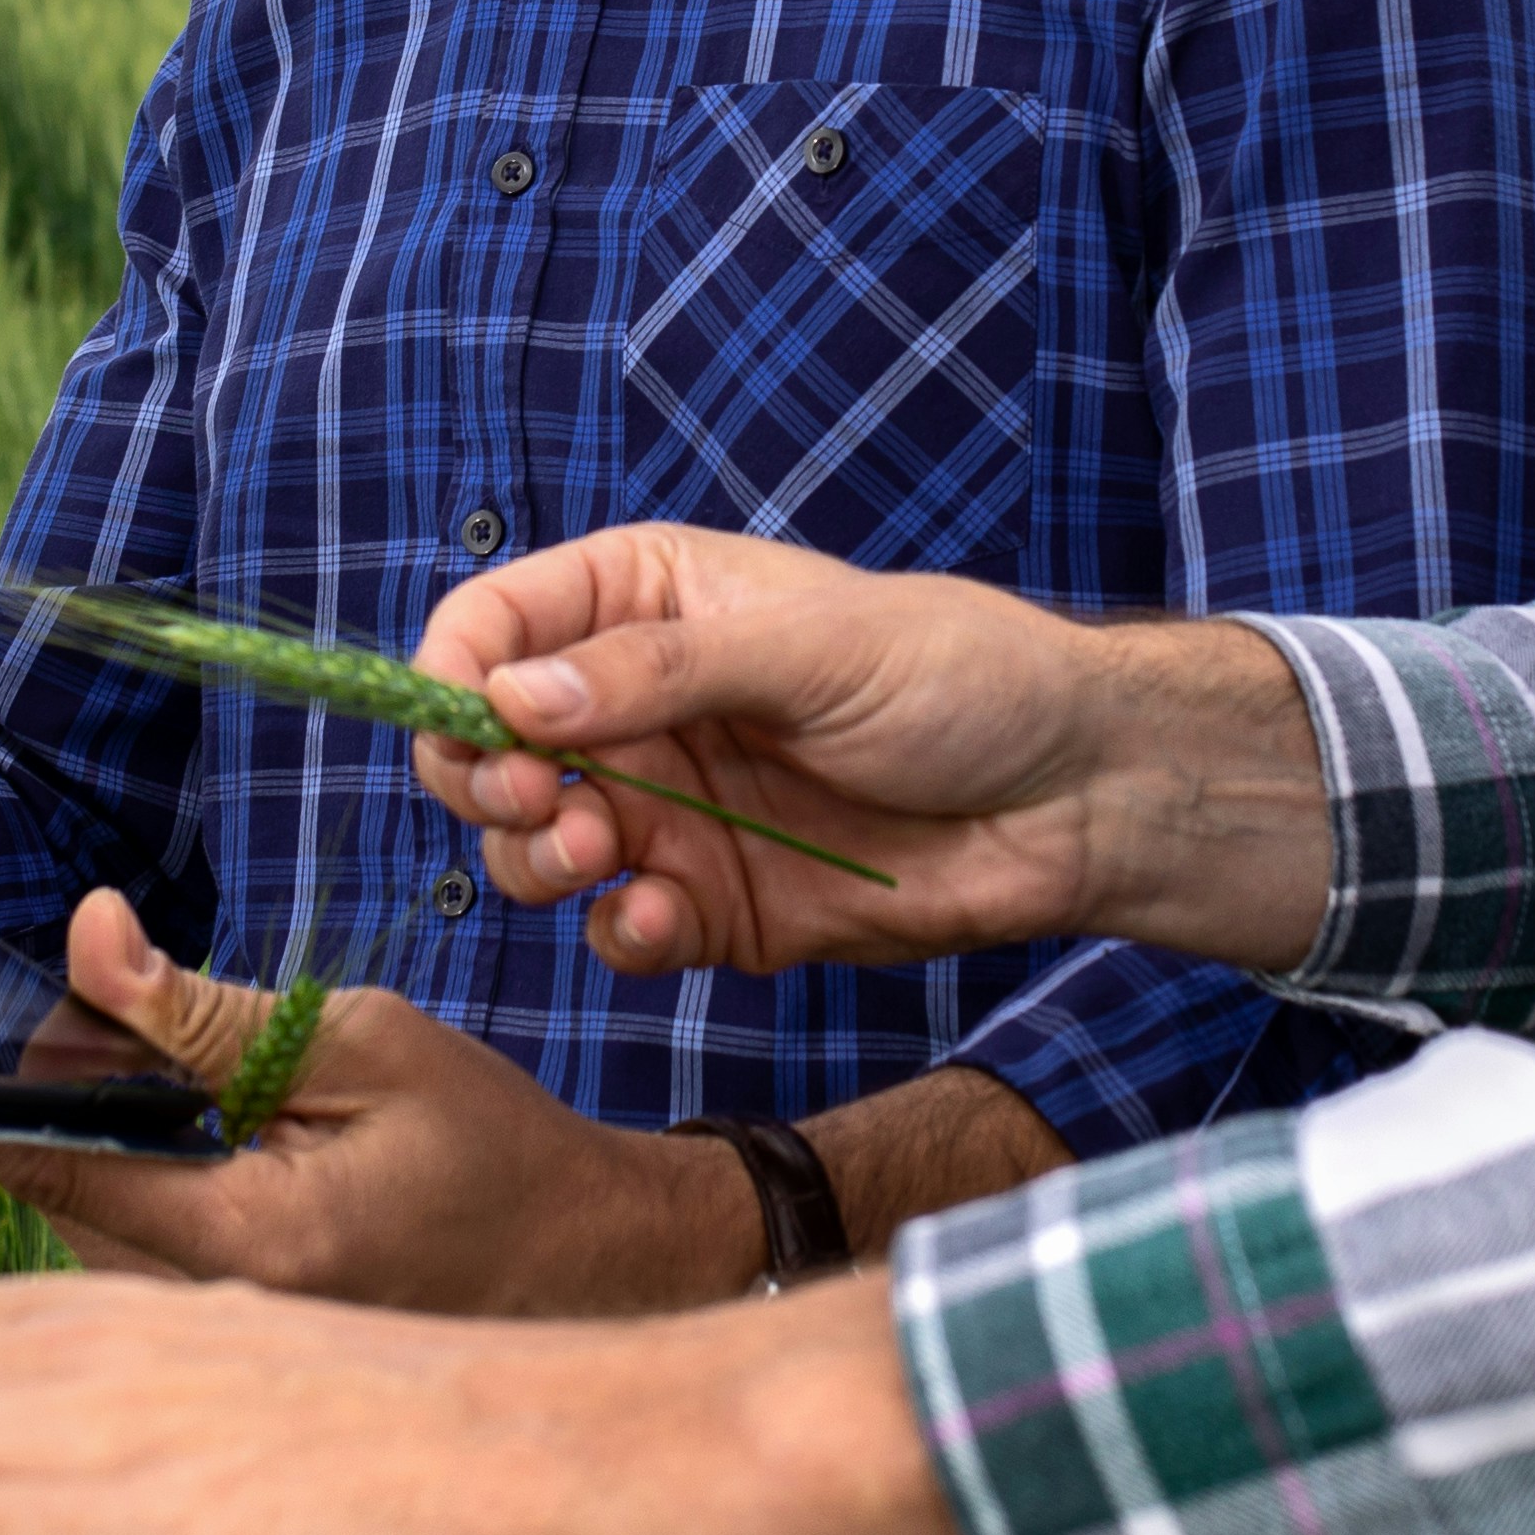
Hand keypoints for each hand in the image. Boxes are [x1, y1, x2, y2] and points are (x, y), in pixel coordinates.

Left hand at [0, 895, 764, 1314]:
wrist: (593, 1262)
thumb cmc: (492, 1144)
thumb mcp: (358, 1040)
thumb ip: (204, 1008)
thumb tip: (87, 935)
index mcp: (252, 1242)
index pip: (61, 1169)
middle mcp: (222, 1322)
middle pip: (61, 1208)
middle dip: (59, 1115)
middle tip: (99, 1026)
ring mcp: (229, 1356)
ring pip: (92, 1248)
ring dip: (100, 1162)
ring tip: (180, 1093)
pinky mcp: (240, 1361)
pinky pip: (142, 1277)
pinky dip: (143, 1207)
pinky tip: (202, 1156)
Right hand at [406, 526, 1336, 982]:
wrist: (1078, 798)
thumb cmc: (962, 678)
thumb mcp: (812, 647)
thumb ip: (659, 673)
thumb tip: (513, 697)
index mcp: (649, 603)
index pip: (497, 624)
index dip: (456, 672)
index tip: (465, 723)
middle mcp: (639, 708)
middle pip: (487, 748)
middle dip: (480, 780)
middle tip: (527, 802)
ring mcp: (670, 810)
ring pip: (532, 847)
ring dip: (534, 860)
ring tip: (594, 856)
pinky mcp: (712, 906)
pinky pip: (620, 929)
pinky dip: (622, 931)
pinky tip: (668, 916)